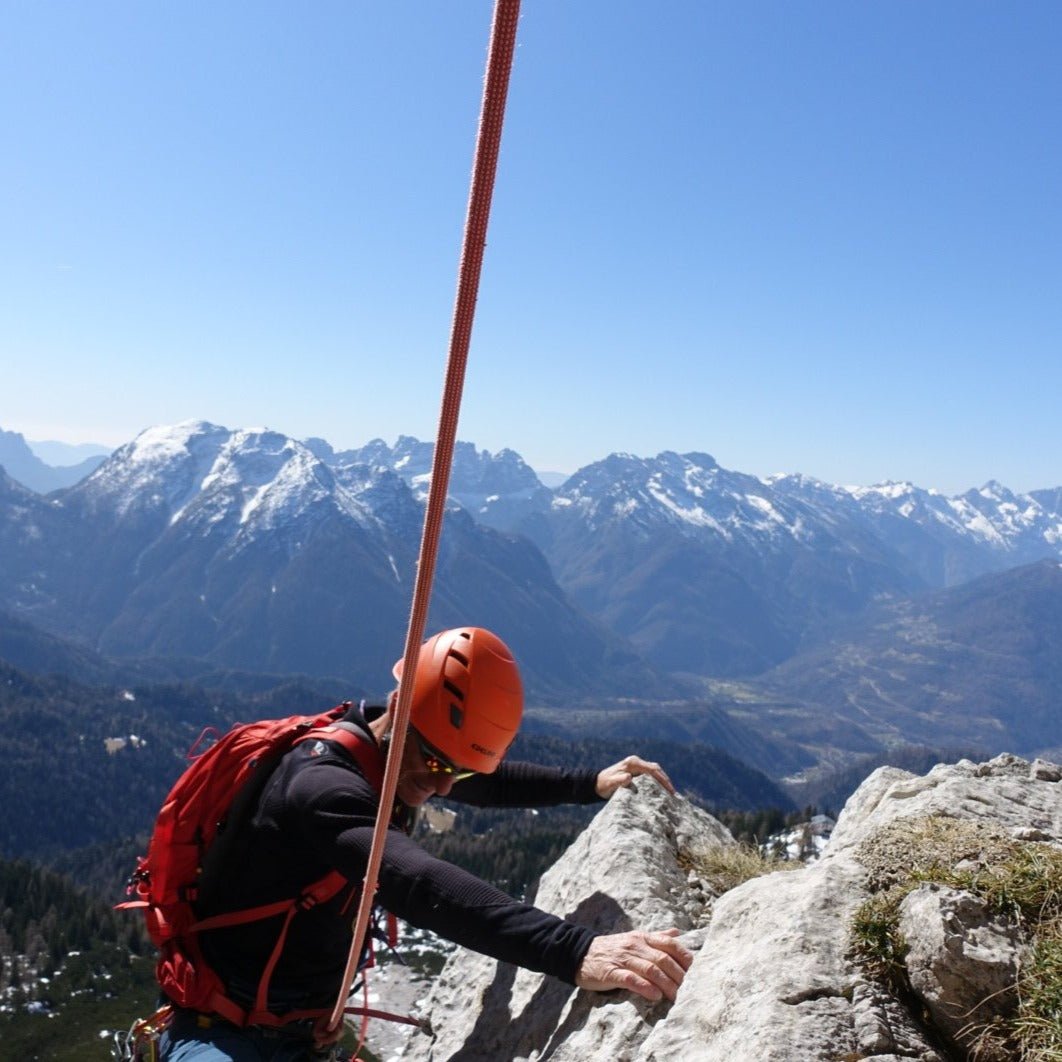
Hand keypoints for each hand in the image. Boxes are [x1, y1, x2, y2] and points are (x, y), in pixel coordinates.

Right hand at [575, 928, 692, 1001]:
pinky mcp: (611, 972)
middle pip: (663, 959)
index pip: (669, 944)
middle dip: (679, 975)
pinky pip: (630, 979)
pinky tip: (655, 995)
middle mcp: (635, 946)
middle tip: (691, 990)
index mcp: (642, 937)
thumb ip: (656, 937)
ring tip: (677, 997)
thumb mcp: (634, 938)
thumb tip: (677, 933)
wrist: (580, 952)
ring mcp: (623, 958)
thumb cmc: (612, 948)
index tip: (697, 972)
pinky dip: (645, 987)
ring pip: (650, 969)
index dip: (684, 957)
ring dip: (667, 984)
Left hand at [596, 755, 674, 797]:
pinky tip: (661, 791)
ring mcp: (636, 766)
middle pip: (656, 769)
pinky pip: (650, 775)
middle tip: (673, 794)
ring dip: (663, 781)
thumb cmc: (604, 784)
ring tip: (670, 794)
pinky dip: (657, 782)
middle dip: (666, 780)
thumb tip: (629, 777)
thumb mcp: (610, 783)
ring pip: (654, 772)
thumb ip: (619, 780)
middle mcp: (636, 762)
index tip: (670, 790)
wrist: (596, 783)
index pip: (652, 769)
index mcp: (632, 763)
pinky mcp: (636, 771)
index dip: (663, 779)